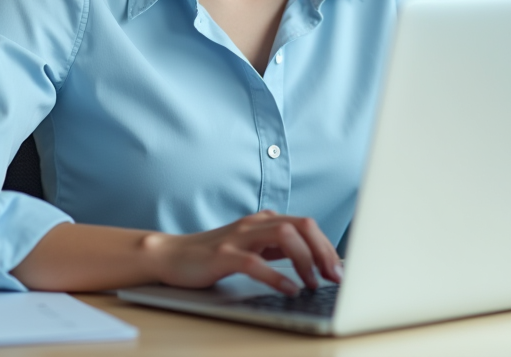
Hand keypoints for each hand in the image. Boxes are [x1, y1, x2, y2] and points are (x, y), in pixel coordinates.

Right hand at [144, 210, 342, 295]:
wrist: (171, 256)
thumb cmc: (213, 255)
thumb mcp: (252, 247)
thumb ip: (278, 249)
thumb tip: (314, 262)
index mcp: (264, 220)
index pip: (306, 225)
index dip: (327, 246)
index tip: (340, 270)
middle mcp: (254, 223)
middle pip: (301, 225)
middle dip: (323, 251)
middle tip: (334, 277)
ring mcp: (238, 237)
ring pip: (284, 235)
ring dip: (305, 260)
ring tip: (314, 283)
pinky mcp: (222, 255)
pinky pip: (255, 262)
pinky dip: (277, 275)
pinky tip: (289, 289)